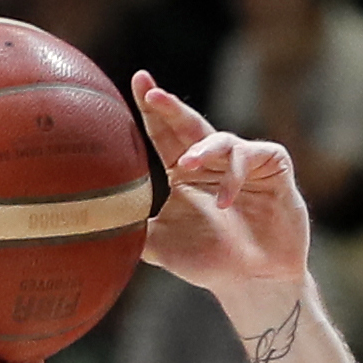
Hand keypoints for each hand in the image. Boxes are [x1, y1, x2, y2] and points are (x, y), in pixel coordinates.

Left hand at [132, 72, 311, 299]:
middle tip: (152, 93)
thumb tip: (88, 222)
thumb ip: (131, 229)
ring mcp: (244, 163)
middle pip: (190, 125)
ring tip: (186, 167)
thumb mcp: (160, 246)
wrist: (253, 282)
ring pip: (222, 140)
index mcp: (184, 173)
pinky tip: (225, 201)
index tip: (137, 80)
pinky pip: (252, 156)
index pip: (164, 134)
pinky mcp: (274, 167)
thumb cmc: (208, 262)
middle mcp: (212, 161)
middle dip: (171, 107)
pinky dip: (235, 176)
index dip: (152, 109)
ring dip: (203, 149)